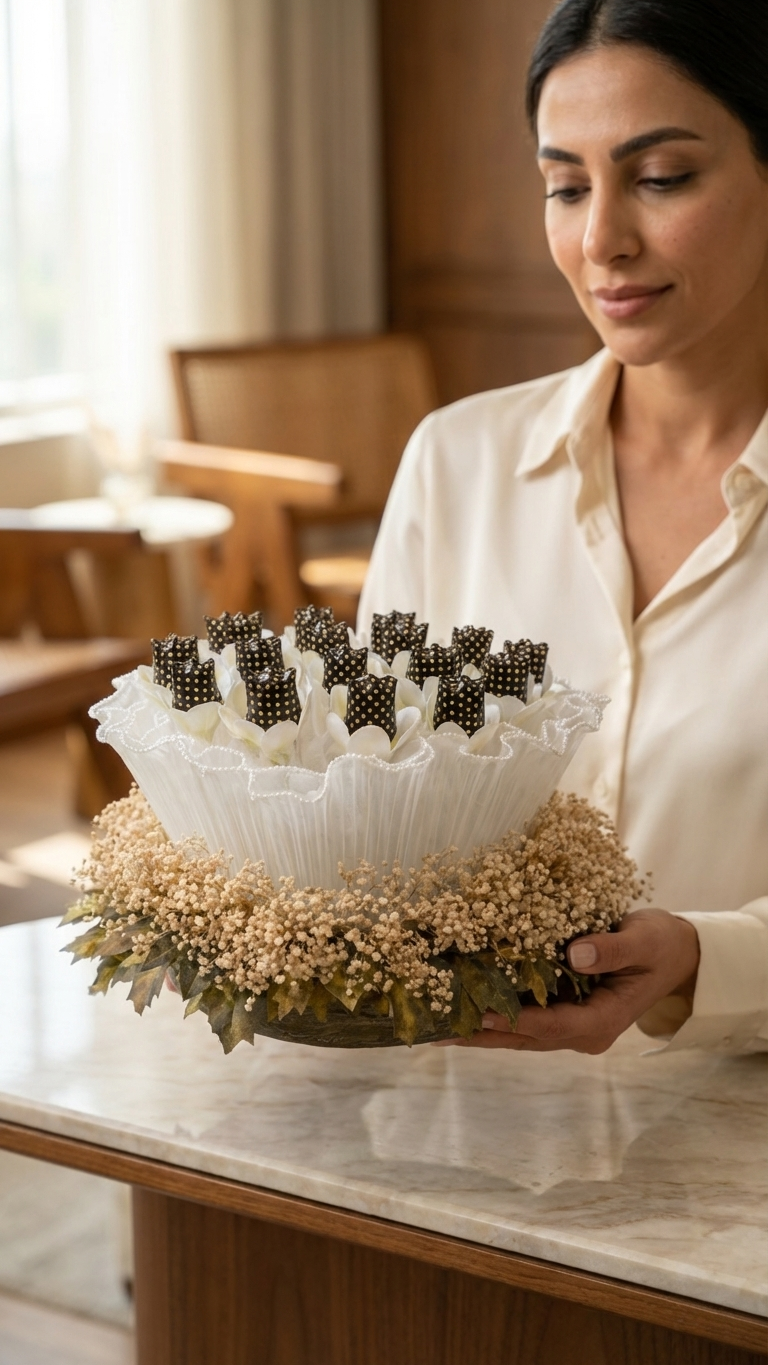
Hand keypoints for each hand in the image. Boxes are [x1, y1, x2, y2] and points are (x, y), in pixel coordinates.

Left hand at [444, 910, 699, 1053]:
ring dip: (477, 1028)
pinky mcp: (560, 1010)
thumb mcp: (643, 941)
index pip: (554, 1026)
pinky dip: (491, 1011)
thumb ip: (612, 949)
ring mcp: (569, 1024)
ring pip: (516, 1032)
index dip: (518, 1021)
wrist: (672, 952)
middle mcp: (581, 1031)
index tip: (484, 1015)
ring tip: (433, 1023)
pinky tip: (460, 1003)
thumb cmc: (659, 945)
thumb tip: (576, 953)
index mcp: (602, 1022)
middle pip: (524, 1037)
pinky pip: (521, 1016)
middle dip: (480, 1034)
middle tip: (434, 1030)